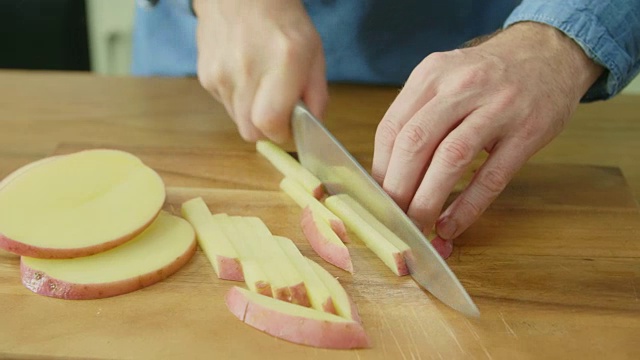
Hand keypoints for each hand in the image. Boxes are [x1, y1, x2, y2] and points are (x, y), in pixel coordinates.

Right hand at [193, 0, 327, 142]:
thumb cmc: (282, 22)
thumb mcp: (313, 52)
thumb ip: (317, 94)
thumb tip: (311, 126)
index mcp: (283, 62)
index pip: (270, 123)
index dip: (281, 133)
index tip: (288, 127)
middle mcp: (248, 70)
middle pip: (250, 131)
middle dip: (266, 129)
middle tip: (277, 111)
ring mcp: (221, 73)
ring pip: (237, 120)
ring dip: (251, 113)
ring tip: (260, 85)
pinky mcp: (205, 75)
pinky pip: (224, 104)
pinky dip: (237, 99)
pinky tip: (244, 75)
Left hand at [371, 22, 602, 252]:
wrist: (549, 51)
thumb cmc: (488, 76)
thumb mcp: (446, 79)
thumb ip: (417, 117)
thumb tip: (387, 175)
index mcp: (431, 74)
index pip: (392, 128)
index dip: (380, 169)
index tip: (376, 198)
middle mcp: (461, 86)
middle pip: (415, 143)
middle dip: (398, 189)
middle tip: (393, 219)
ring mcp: (497, 107)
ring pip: (450, 159)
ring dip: (427, 200)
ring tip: (418, 227)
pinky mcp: (527, 131)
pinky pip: (491, 177)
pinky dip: (467, 207)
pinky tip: (451, 226)